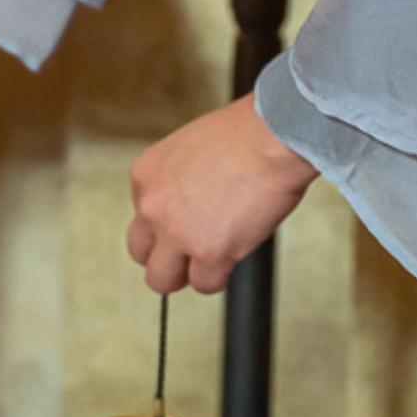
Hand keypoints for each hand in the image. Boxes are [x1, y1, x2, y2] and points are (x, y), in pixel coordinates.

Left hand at [127, 94, 316, 293]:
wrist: (275, 135)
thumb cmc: (248, 131)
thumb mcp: (192, 146)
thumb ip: (180, 179)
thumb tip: (191, 201)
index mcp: (146, 175)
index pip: (141, 216)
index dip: (166, 223)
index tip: (185, 222)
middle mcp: (153, 206)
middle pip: (141, 253)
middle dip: (165, 257)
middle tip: (188, 254)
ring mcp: (177, 233)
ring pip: (162, 279)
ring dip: (186, 274)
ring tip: (210, 262)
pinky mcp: (208, 253)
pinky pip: (204, 284)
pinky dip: (219, 277)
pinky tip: (232, 258)